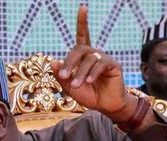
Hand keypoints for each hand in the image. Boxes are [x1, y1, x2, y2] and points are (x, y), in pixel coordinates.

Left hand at [50, 5, 134, 121]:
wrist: (105, 106)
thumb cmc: (89, 95)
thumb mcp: (69, 87)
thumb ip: (60, 75)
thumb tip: (53, 61)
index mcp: (83, 57)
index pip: (82, 36)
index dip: (82, 22)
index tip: (83, 7)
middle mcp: (94, 54)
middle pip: (79, 49)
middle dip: (69, 62)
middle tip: (63, 75)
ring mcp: (104, 58)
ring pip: (88, 59)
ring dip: (80, 73)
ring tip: (77, 85)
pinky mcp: (113, 65)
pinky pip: (100, 64)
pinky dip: (92, 73)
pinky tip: (88, 81)